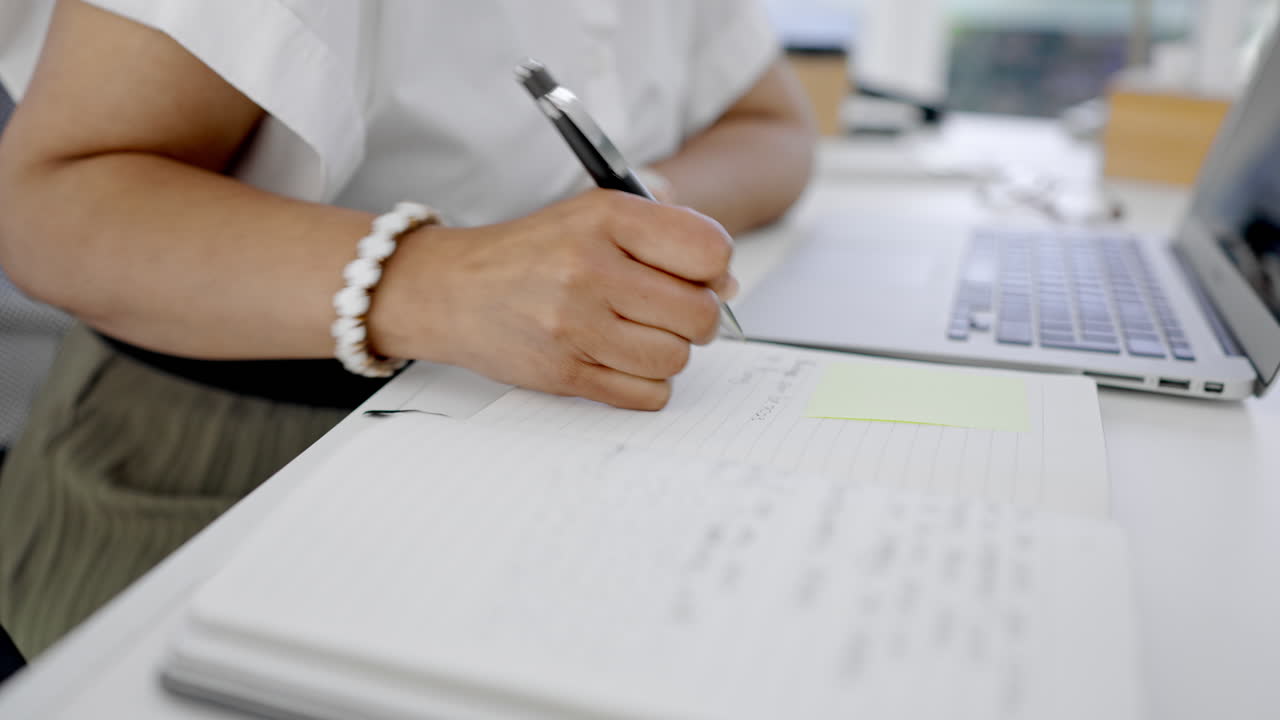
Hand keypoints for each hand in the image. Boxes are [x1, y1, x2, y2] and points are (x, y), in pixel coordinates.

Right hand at [369, 190, 736, 409]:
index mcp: (605, 217)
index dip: (715, 268)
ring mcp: (575, 324)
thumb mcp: (594, 215)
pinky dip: (646, 384)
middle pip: (698, 313)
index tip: (697, 275)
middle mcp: (590, 268)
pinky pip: (646, 394)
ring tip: (640, 335)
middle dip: (696, 318)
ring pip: (675, 359)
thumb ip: (665, 235)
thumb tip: (727, 286)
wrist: (450, 289)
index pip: (708, 251)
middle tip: (672, 312)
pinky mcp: (563, 371)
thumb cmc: (534, 252)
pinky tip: (622, 361)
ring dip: (669, 352)